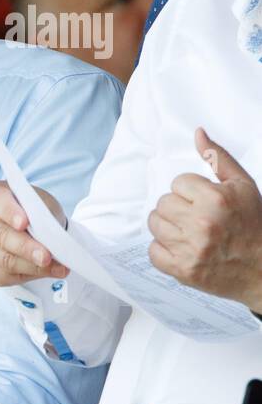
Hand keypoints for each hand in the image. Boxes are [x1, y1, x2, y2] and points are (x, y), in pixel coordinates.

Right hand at [0, 181, 68, 285]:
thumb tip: (50, 238)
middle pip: (0, 236)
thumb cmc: (31, 210)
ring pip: (3, 260)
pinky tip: (47, 272)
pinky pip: (5, 275)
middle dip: (25, 248)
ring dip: (32, 266)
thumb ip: (41, 214)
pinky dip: (30, 275)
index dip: (10, 213)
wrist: (25, 223)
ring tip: (57, 267)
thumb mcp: (40, 203)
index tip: (24, 223)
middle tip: (46, 256)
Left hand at [147, 129, 261, 310]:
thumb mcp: (243, 186)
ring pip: (154, 223)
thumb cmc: (253, 224)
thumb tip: (198, 132)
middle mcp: (202, 224)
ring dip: (168, 226)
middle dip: (178, 207)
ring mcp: (190, 249)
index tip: (205, 201)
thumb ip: (218, 158)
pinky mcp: (182, 270)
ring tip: (189, 231)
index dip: (191, 191)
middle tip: (197, 217)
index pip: (177, 182)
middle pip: (163, 202)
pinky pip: (153, 251)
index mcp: (217, 200)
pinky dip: (164, 250)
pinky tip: (183, 248)